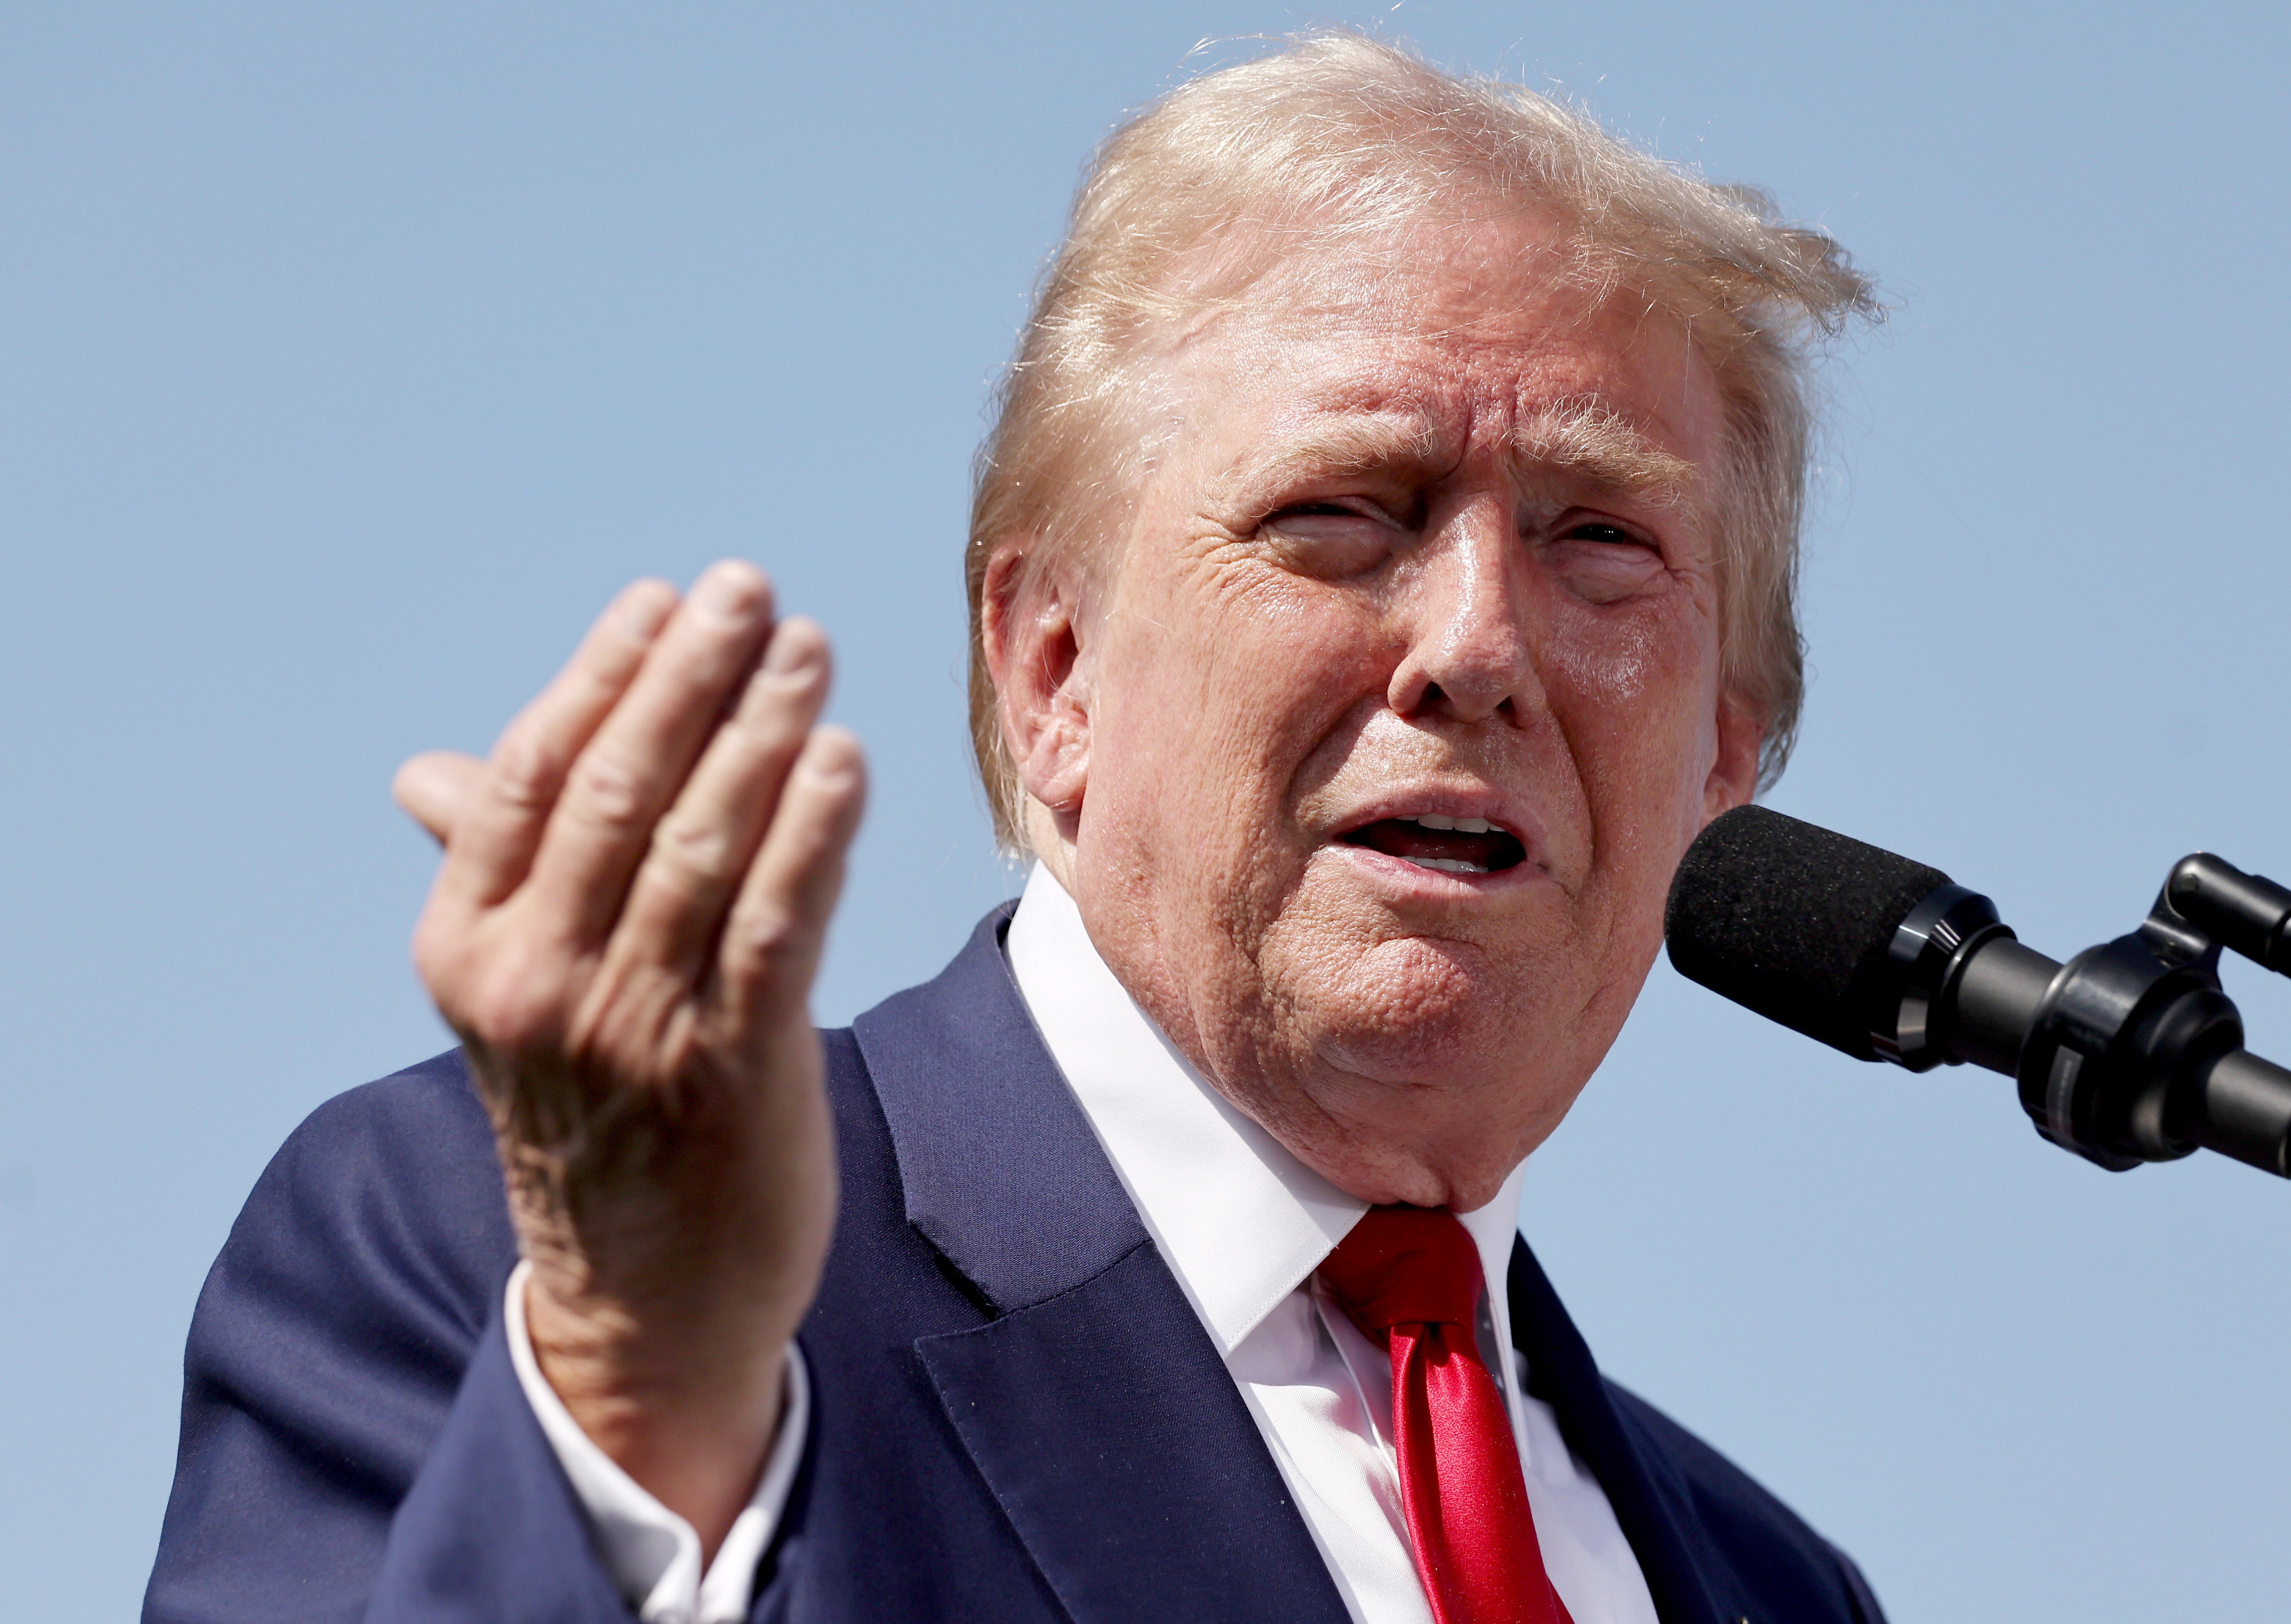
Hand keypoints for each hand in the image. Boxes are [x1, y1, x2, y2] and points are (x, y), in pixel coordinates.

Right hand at [393, 561, 863, 1557]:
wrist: (639, 1302)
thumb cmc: (588, 1113)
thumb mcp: (514, 1001)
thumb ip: (494, 876)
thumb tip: (425, 773)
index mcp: (467, 948)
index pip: (532, 775)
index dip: (604, 675)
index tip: (666, 600)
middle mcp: (536, 983)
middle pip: (619, 790)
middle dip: (692, 678)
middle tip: (753, 594)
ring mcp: (632, 1029)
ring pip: (703, 844)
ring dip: (765, 734)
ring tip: (810, 651)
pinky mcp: (731, 1069)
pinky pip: (774, 925)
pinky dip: (812, 835)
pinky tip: (844, 759)